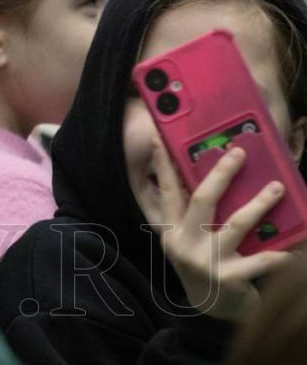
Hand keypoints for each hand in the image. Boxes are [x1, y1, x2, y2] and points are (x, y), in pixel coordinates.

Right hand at [148, 142, 292, 320]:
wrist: (214, 312)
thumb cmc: (205, 266)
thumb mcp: (188, 242)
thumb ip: (189, 216)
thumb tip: (201, 178)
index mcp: (172, 231)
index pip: (166, 193)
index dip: (162, 167)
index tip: (160, 140)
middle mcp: (185, 244)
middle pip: (202, 201)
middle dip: (221, 174)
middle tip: (239, 153)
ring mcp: (207, 262)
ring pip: (236, 225)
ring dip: (259, 204)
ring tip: (277, 188)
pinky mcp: (230, 279)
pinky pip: (262, 261)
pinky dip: (281, 254)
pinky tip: (296, 249)